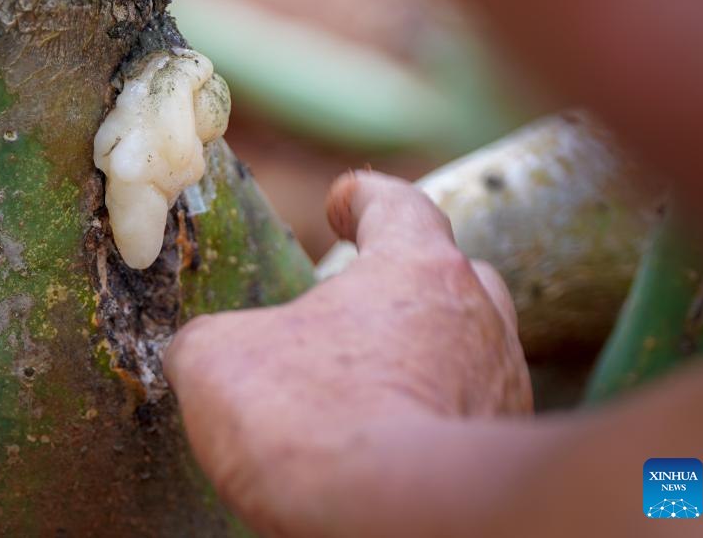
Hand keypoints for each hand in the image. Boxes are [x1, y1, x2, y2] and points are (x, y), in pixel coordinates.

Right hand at [164, 170, 531, 535]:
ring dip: (415, 358)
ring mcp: (500, 389)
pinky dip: (424, 418)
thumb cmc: (311, 417)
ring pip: (462, 350)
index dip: (365, 197)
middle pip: (448, 274)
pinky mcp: (499, 456)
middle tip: (352, 306)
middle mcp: (475, 319)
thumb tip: (202, 354)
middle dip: (401, 283)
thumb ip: (213, 341)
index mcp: (415, 267)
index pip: (398, 204)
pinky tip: (377, 444)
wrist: (392, 520)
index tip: (343, 202)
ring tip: (357, 386)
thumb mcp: (217, 361)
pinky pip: (462, 416)